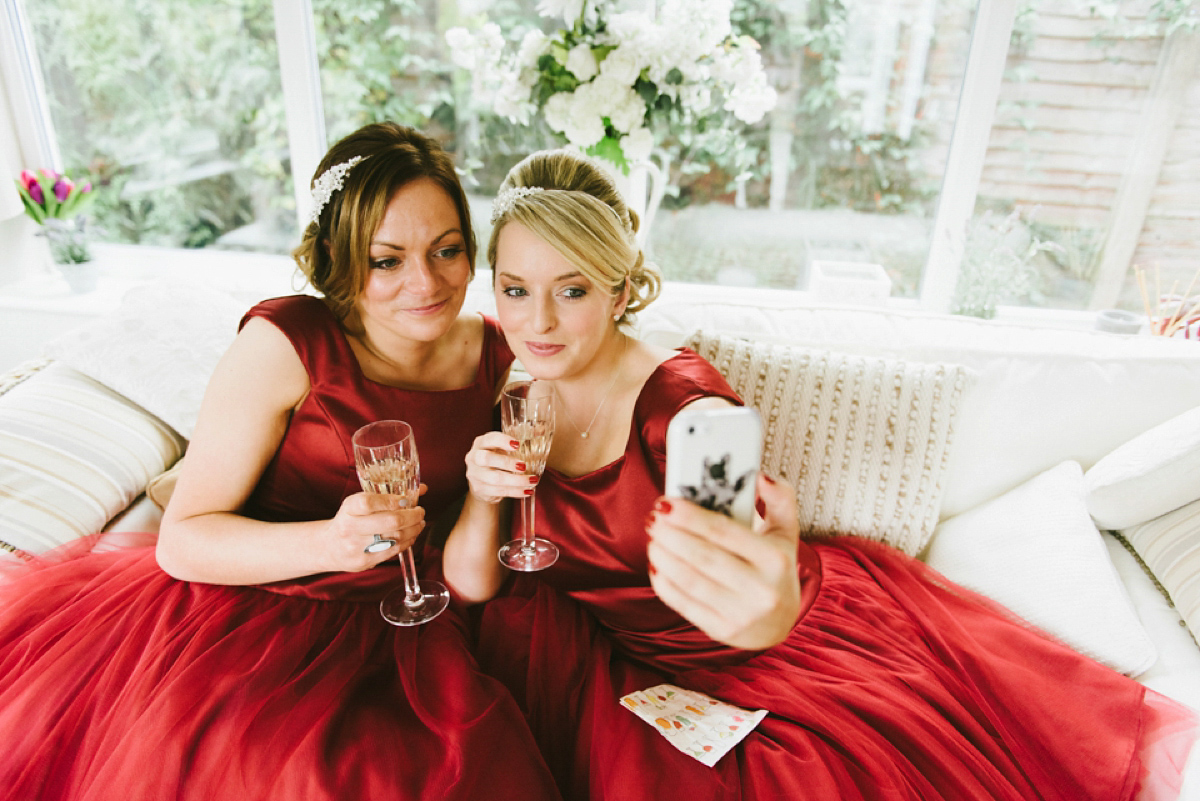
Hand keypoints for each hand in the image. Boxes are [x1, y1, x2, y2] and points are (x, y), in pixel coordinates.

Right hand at [319, 491, 425, 572]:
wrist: (329, 547)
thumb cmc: (349, 521)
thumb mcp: (359, 504)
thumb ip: (388, 495)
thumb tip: (421, 488)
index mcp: (348, 509)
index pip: (369, 502)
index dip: (391, 500)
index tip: (406, 500)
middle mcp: (350, 528)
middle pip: (390, 521)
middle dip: (412, 515)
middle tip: (420, 511)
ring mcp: (357, 547)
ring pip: (396, 537)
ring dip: (414, 529)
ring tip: (419, 522)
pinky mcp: (365, 561)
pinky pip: (393, 551)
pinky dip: (408, 541)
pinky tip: (410, 535)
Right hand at [464, 431, 534, 504]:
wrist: (483, 482)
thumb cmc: (496, 458)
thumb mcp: (504, 447)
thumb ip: (521, 438)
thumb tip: (541, 430)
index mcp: (480, 443)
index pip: (489, 439)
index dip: (502, 441)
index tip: (517, 444)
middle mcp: (474, 457)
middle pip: (486, 459)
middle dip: (507, 462)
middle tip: (524, 466)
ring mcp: (475, 475)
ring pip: (495, 479)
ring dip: (516, 481)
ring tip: (532, 481)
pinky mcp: (480, 489)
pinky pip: (499, 491)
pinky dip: (515, 492)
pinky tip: (526, 491)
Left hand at [647, 473, 801, 649]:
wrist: (780, 623)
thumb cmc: (775, 569)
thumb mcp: (785, 532)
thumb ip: (779, 499)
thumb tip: (760, 477)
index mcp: (776, 560)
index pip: (724, 532)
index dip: (690, 516)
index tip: (667, 502)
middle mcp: (761, 590)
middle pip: (703, 556)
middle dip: (671, 534)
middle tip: (653, 518)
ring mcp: (741, 615)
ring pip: (689, 580)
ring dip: (663, 556)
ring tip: (653, 538)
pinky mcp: (721, 631)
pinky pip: (683, 604)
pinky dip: (663, 583)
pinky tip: (656, 565)